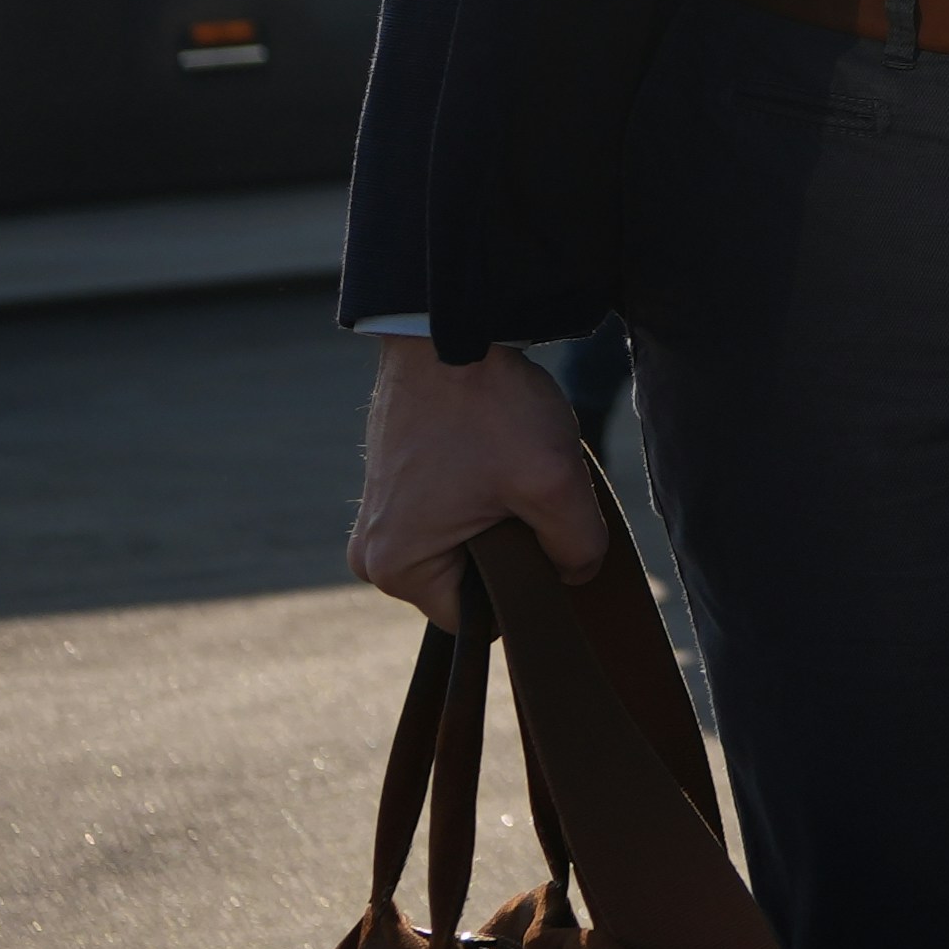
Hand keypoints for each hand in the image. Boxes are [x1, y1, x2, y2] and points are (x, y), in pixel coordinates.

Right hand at [351, 342, 610, 626]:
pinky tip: (499, 455)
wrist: (447, 330)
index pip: (476, 618)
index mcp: (396, 569)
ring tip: (514, 470)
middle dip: (511, 549)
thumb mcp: (552, 483)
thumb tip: (575, 576)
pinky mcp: (393, 485)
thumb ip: (577, 548)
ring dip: (500, 516)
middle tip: (532, 497)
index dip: (523, 591)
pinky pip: (449, 513)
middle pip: (469, 581)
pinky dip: (483, 492)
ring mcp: (378, 517)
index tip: (546, 544)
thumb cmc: (487, 409)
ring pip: (465, 544)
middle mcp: (372, 552)